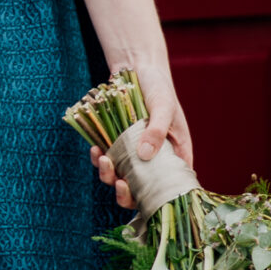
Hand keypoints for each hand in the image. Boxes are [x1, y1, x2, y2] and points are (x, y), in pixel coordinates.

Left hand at [90, 62, 194, 208]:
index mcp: (176, 156)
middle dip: (128, 194)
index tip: (145, 198)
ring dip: (109, 176)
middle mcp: (155, 160)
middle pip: (142, 191)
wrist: (136, 69)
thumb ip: (156, 130)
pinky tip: (95, 149)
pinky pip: (105, 160)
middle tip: (119, 184)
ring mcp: (133, 155)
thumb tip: (145, 156)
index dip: (160, 200)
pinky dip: (99, 159)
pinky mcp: (115, 146)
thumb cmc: (158, 88)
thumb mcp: (163, 107)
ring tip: (104, 159)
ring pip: (120, 178)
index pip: (172, 188)